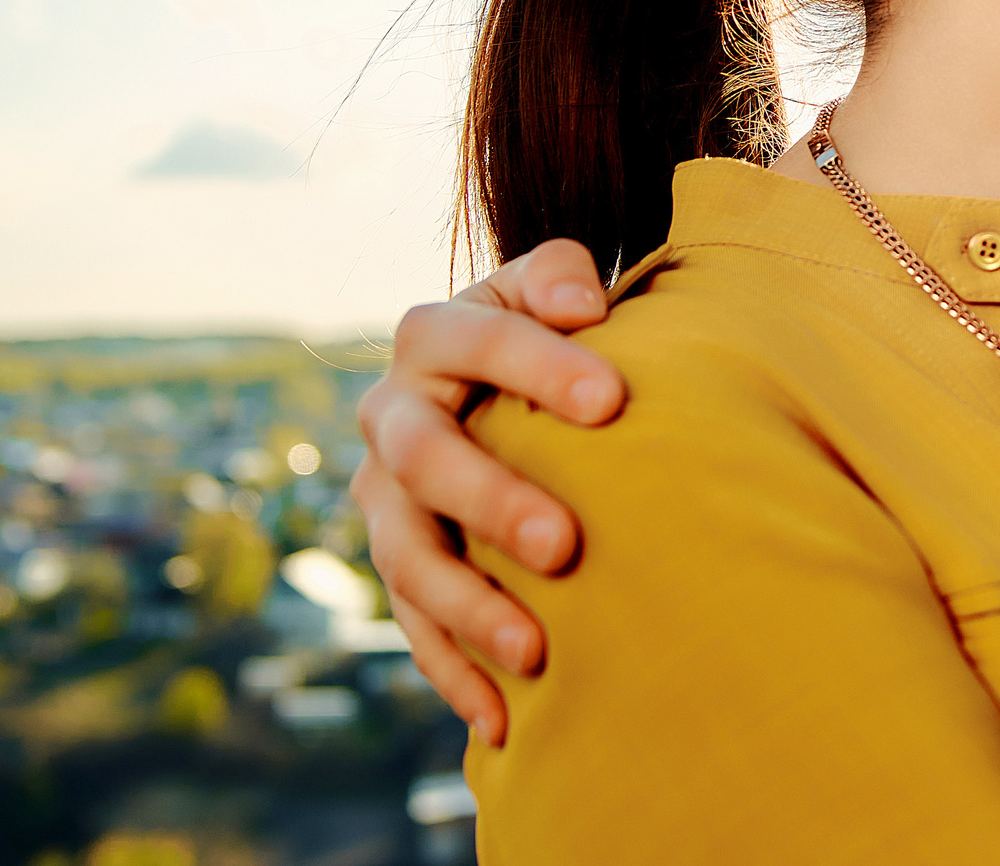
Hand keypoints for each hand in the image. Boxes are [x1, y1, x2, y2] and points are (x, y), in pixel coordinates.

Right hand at [352, 238, 626, 744]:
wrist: (502, 386)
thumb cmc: (551, 332)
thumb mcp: (551, 290)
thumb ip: (558, 278)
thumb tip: (582, 304)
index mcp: (430, 337)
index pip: (474, 343)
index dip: (537, 367)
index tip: (614, 401)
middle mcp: (392, 416)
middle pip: (424, 459)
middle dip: (490, 502)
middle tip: (565, 544)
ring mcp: (386, 497)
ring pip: (407, 558)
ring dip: (468, 607)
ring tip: (538, 651)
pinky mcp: (399, 563)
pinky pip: (415, 626)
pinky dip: (455, 673)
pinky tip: (503, 721)